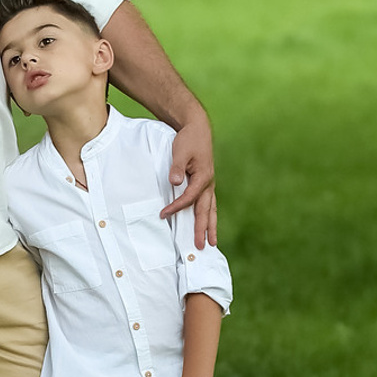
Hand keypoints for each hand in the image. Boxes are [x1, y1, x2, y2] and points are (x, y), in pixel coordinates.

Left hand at [159, 110, 216, 247]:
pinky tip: (208, 224)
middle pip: (205, 210)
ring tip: (213, 243)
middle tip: (202, 247)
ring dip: (211, 226)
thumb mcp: (181, 151)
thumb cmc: (188, 140)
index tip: (163, 214)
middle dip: (203, 229)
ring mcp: (209, 184)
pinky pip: (209, 203)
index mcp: (204, 177)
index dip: (177, 207)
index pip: (189, 198)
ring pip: (211, 209)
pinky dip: (209, 215)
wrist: (197, 129)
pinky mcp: (206, 183)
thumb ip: (177, 167)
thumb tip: (174, 181)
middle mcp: (209, 184)